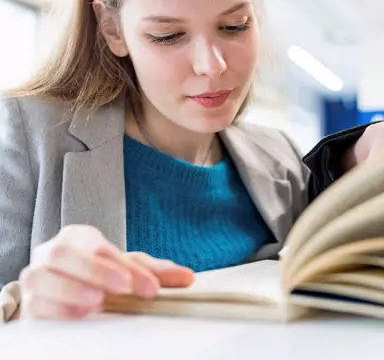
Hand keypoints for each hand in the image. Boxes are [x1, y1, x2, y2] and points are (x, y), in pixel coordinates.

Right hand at [18, 225, 193, 319]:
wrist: (64, 285)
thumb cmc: (99, 273)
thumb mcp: (128, 268)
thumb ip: (154, 271)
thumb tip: (187, 277)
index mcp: (78, 236)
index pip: (99, 246)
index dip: (125, 266)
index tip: (150, 287)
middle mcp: (52, 251)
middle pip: (65, 254)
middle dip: (97, 270)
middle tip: (124, 288)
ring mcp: (36, 276)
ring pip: (41, 276)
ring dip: (72, 289)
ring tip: (98, 300)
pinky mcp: (30, 302)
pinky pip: (35, 304)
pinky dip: (58, 309)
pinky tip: (82, 313)